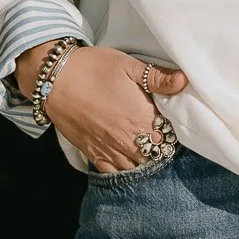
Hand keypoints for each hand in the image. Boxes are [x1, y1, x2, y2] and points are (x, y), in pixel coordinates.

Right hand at [14, 43, 187, 172]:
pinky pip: (115, 173)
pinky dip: (125, 171)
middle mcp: (129, 140)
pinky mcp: (93, 154)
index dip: (172, 129)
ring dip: (145, 160)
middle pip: (156, 155)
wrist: (54, 79)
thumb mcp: (128, 65)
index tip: (170, 122)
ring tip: (146, 148)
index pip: (169, 135)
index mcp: (142, 119)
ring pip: (138, 167)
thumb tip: (184, 81)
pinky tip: (129, 162)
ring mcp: (110, 150)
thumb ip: (158, 77)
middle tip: (160, 135)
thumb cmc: (92, 68)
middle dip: (161, 147)